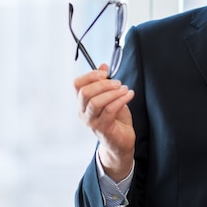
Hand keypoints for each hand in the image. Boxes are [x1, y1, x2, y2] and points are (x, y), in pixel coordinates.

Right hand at [74, 64, 135, 181]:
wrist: (121, 142)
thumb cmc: (115, 119)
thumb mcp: (110, 97)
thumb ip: (105, 83)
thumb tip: (103, 65)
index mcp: (83, 103)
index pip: (77, 85)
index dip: (90, 75)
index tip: (105, 72)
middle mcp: (83, 112)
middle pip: (85, 92)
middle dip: (103, 84)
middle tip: (118, 83)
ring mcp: (91, 122)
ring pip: (96, 102)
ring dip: (112, 92)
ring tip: (125, 89)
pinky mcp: (103, 128)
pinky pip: (110, 110)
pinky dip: (121, 99)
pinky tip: (129, 95)